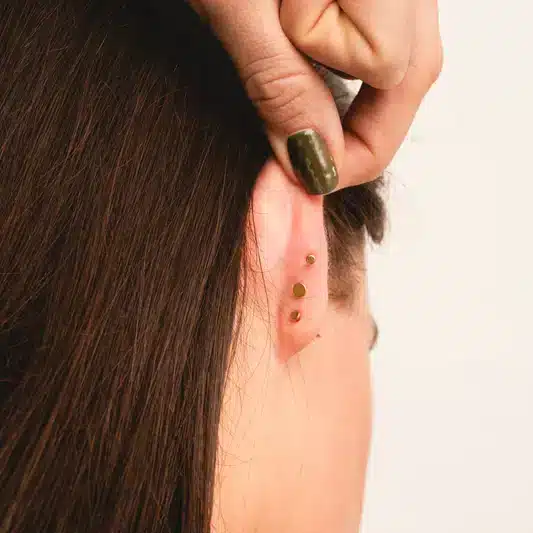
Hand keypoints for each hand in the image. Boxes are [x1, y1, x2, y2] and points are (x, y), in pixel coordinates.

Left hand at [190, 0, 442, 193]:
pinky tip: (311, 57)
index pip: (394, 72)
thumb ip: (281, 83)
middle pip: (414, 68)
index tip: (307, 173)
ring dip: (356, 93)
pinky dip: (348, 58)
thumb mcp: (234, 5)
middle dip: (363, 128)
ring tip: (303, 101)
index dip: (351, 138)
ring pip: (406, 51)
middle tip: (311, 161)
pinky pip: (386, 27)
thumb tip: (314, 160)